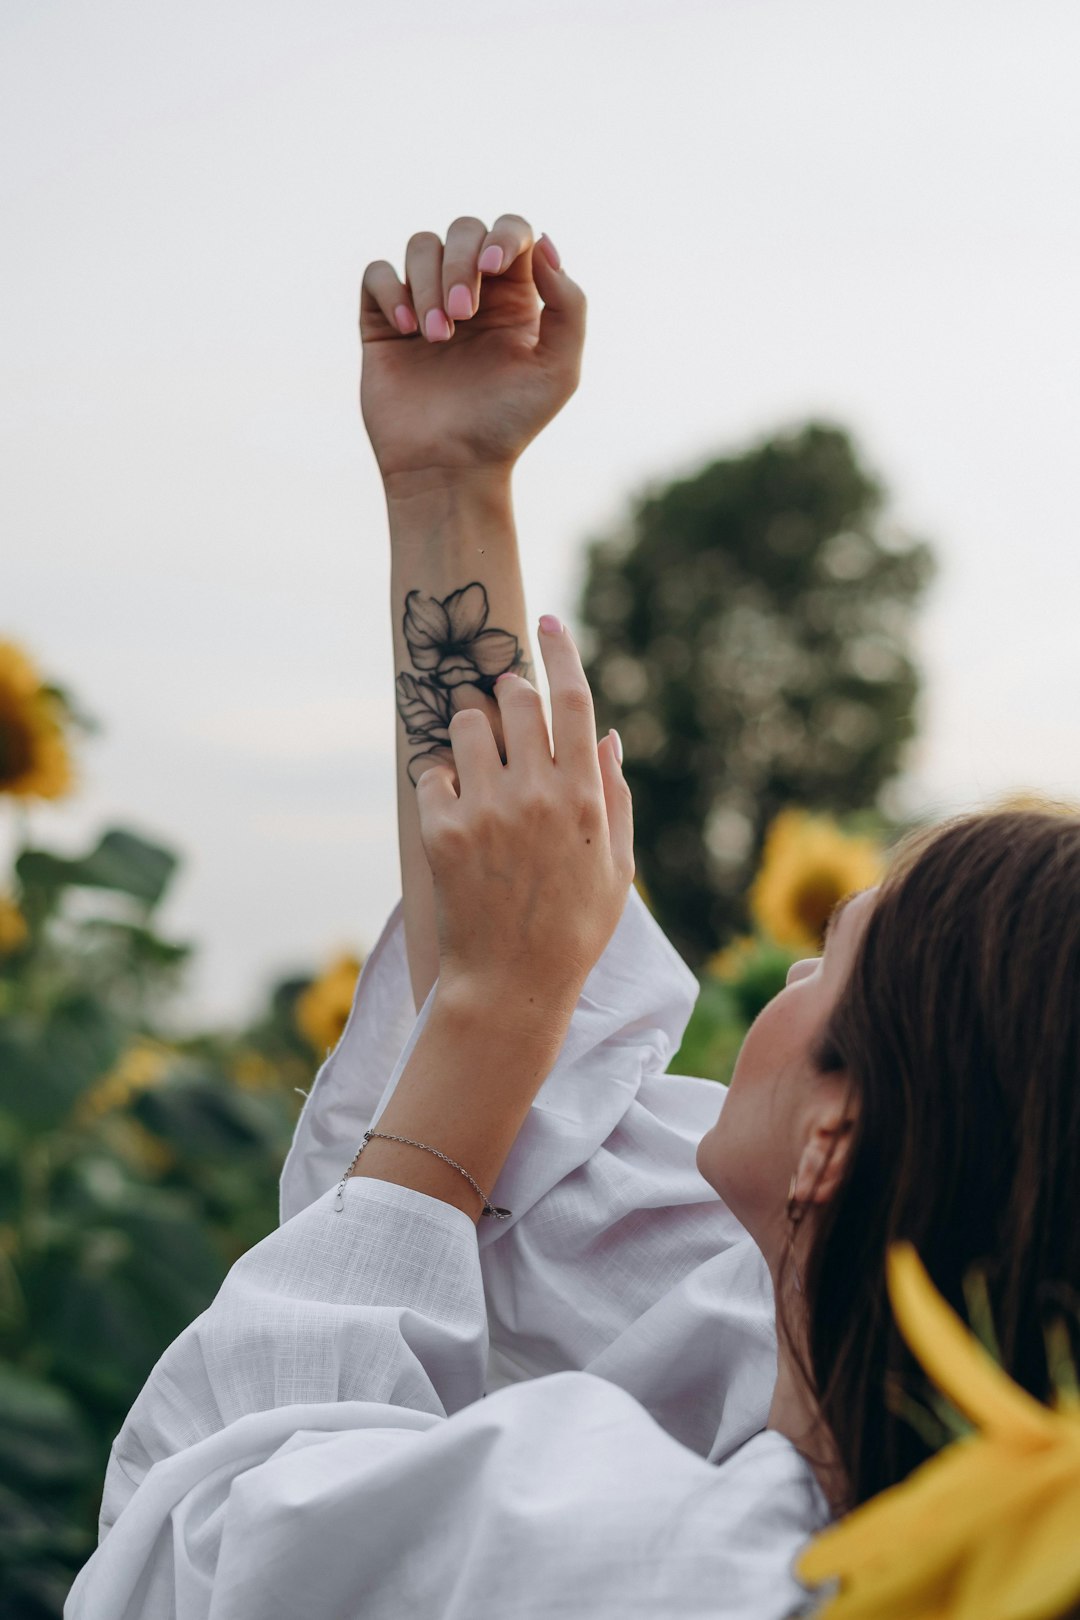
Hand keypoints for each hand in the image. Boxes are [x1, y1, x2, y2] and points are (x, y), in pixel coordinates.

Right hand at [359, 215, 585, 488]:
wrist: (449, 467)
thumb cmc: (507, 426)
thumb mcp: (558, 371)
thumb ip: (569, 305)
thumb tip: (543, 243)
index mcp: (515, 298)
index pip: (511, 231)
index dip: (503, 235)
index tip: (494, 266)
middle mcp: (471, 294)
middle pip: (463, 231)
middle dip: (461, 264)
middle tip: (464, 316)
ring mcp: (425, 305)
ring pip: (420, 245)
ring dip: (428, 283)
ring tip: (437, 338)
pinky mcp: (384, 324)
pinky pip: (378, 275)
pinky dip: (391, 291)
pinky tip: (407, 330)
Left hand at [415, 615, 632, 1020]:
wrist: (511, 985)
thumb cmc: (574, 928)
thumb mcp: (616, 864)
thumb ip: (613, 794)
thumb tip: (607, 736)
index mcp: (583, 796)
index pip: (572, 699)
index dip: (561, 651)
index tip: (549, 621)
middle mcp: (534, 792)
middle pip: (515, 698)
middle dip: (511, 695)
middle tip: (510, 717)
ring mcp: (485, 809)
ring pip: (467, 724)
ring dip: (473, 729)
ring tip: (481, 765)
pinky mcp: (442, 831)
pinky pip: (433, 771)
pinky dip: (443, 780)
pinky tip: (457, 809)